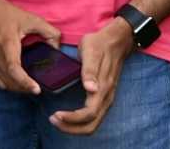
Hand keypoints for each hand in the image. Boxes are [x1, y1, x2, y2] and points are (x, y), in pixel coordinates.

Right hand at [0, 0, 60, 93]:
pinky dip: (8, 84)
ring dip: (17, 88)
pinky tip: (17, 81)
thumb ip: (48, 31)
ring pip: (3, 83)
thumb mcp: (30, 18)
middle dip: (25, 88)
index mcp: (6, 44)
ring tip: (30, 86)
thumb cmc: (3, 12)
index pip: (14, 70)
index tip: (37, 89)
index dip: (25, 82)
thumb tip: (57, 47)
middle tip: (39, 88)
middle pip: (10, 81)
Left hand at [50, 18, 133, 134]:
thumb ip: (90, 71)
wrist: (116, 40)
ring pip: (93, 123)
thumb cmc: (100, 44)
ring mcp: (106, 98)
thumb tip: (91, 89)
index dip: (72, 119)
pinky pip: (94, 117)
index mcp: (103, 88)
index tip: (56, 115)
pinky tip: (68, 116)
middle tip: (53, 120)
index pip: (89, 114)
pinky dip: (80, 121)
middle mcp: (106, 97)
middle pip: (91, 125)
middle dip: (71, 128)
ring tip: (57, 120)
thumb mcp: (91, 51)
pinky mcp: (104, 97)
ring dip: (75, 127)